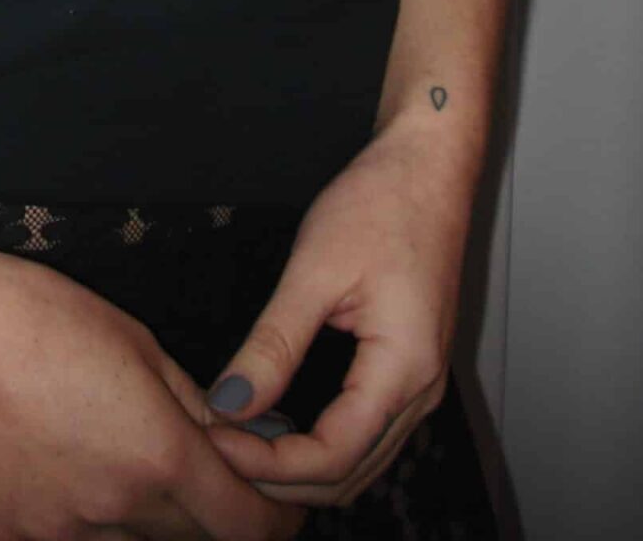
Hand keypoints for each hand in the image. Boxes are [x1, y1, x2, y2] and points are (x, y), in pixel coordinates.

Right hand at [0, 236, 308, 540]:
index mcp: (156, 454)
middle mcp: (114, 510)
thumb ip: (190, 401)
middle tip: (211, 474)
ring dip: (152, 518)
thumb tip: (232, 437)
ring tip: (131, 461)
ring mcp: (57, 533)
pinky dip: (91, 520)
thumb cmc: (27, 313)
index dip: (277, 520)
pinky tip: (72, 468)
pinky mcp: (10, 536)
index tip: (281, 503)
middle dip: (217, 514)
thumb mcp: (131, 338)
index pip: (246, 526)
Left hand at [198, 121, 473, 509]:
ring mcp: (421, 382)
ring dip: (300, 464)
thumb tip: (229, 404)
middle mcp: (422, 391)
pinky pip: (366, 429)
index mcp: (404, 370)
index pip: (333, 457)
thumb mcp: (314, 270)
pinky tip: (276, 419)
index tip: (215, 442)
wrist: (427, 165)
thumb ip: (273, 345)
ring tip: (238, 437)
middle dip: (281, 477)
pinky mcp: (409, 366)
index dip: (269, 463)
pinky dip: (320, 440)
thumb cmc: (381, 202)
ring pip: (360, 459)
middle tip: (217, 449)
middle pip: (350, 475)